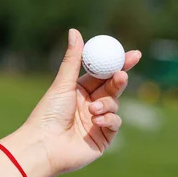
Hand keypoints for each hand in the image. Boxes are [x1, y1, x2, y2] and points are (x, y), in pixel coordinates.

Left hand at [16, 29, 141, 176]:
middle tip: (122, 73)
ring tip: (93, 109)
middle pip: (112, 88)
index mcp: (77, 91)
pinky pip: (114, 123)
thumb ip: (73, 59)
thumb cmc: (48, 114)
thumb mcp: (63, 84)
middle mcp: (88, 106)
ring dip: (107, 104)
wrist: (43, 145)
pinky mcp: (102, 138)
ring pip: (114, 105)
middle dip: (119, 80)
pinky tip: (96, 121)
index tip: (133, 54)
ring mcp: (97, 122)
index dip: (117, 64)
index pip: (102, 74)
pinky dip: (108, 119)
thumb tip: (75, 31)